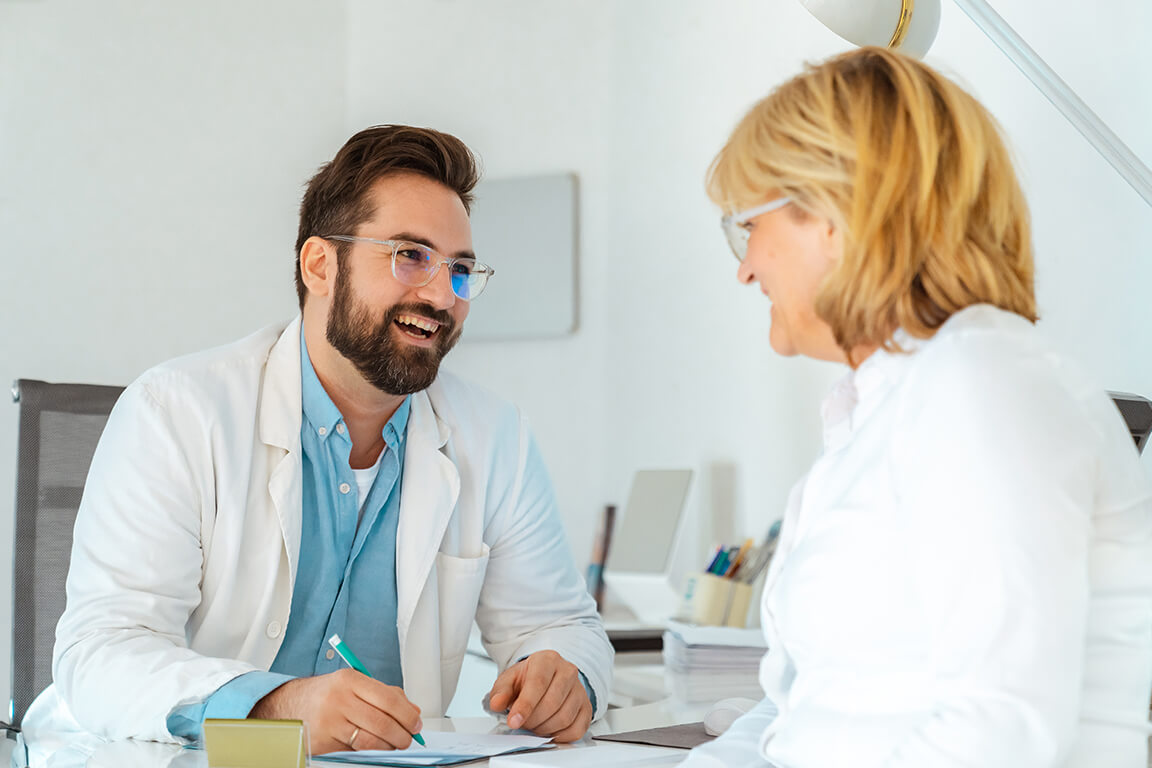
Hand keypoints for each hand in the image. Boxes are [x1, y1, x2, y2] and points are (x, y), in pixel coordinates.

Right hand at [249, 669, 421, 754]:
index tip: (416, 723)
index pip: (388, 698)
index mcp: (350, 679)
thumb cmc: (327, 695)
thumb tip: (413, 712)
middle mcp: (339, 698)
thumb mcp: (354, 685)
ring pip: (371, 739)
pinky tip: (376, 746)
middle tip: (409, 738)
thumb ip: (385, 694)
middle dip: (402, 734)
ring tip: (395, 744)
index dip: (407, 713)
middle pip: (382, 721)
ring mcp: (330, 721)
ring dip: (389, 745)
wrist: (289, 705)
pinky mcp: (324, 740)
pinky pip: (356, 749)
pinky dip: (372, 750)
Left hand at [486, 650, 592, 742]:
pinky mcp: (586, 707)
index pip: (538, 684)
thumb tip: (497, 704)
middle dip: (533, 720)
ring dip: (544, 729)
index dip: (525, 706)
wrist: (546, 677)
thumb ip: (501, 691)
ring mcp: (580, 690)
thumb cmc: (528, 678)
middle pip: (552, 703)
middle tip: (522, 723)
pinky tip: (549, 731)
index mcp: (547, 660)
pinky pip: (577, 729)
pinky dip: (560, 736)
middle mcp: (567, 672)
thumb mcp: (510, 680)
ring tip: (534, 725)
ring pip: (564, 718)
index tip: (513, 722)